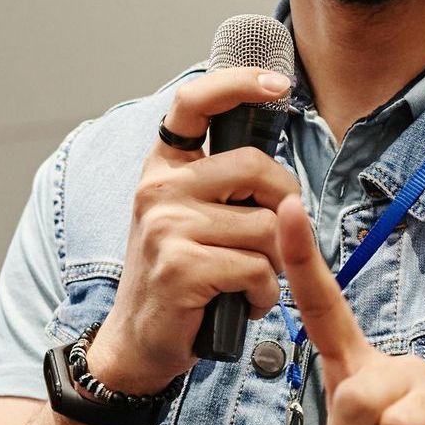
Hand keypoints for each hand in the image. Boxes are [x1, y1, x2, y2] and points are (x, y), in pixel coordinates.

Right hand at [83, 65, 299, 396]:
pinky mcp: (180, 266)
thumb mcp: (189, 218)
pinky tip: (242, 303)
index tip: (279, 86)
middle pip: (255, 168)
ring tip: (248, 281)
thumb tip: (283, 178)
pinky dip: (264, 294)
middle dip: (286, 205)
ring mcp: (166, 225)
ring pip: (267, 228)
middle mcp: (158, 188)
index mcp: (163, 167)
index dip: (238, 83)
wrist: (138, 341)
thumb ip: (224, 187)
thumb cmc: (178, 277)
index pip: (193, 102)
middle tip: (277, 239)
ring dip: (274, 264)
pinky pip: (258, 269)